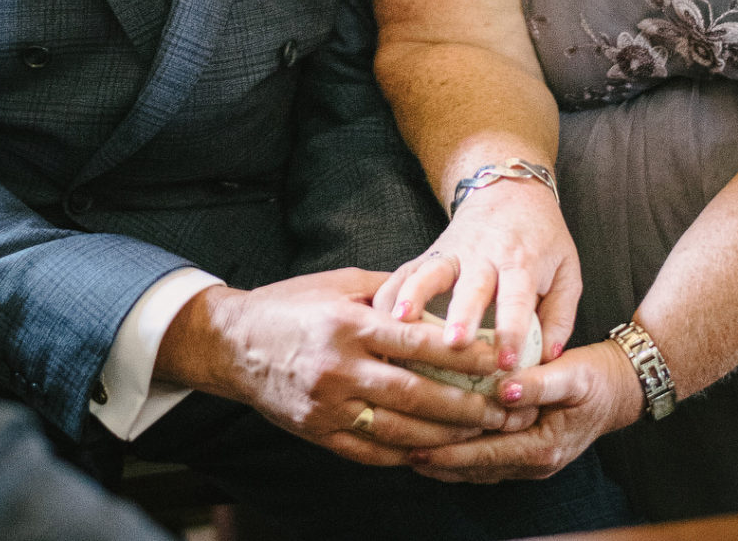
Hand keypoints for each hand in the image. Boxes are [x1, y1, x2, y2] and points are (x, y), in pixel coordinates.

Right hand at [156, 268, 532, 466]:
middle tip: (504, 408)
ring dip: (445, 436)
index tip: (499, 358)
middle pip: (416, 394)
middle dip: (466, 405)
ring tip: (482, 433)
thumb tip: (439, 292)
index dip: (462, 353)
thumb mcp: (339, 284)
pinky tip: (435, 451)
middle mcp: (339, 368)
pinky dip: (407, 453)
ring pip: (399, 428)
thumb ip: (389, 291)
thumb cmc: (292, 304)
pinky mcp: (318, 433)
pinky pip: (371, 450)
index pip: (417, 342)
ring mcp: (328, 407)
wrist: (232, 344)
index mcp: (349, 325)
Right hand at [373, 182, 581, 372]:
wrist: (509, 188)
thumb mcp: (567, 270)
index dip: (513, 330)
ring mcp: (452, 252)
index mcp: (522, 262)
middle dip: (461, 315)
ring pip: (429, 274)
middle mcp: (484, 256)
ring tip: (400, 322)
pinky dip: (390, 291)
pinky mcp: (430, 253)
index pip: (517, 298)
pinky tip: (375, 315)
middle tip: (453, 344)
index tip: (507, 363)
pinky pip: (406, 271)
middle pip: (471, 287)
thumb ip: (562, 315)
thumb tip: (548, 359)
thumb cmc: (542, 238)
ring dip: (415, 297)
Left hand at [408, 340, 643, 483]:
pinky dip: (460, 454)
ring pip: (478, 467)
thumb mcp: (573, 374)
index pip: (486, 454)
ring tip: (406, 450)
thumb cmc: (595, 378)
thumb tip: (506, 389)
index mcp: (542, 448)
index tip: (416, 444)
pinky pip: (486, 458)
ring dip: (444, 461)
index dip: (450, 451)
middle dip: (437, 460)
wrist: (620, 390)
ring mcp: (529, 462)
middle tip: (398, 449)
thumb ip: (540, 382)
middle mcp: (533, 463)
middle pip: (476, 467)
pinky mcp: (525, 452)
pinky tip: (437, 443)